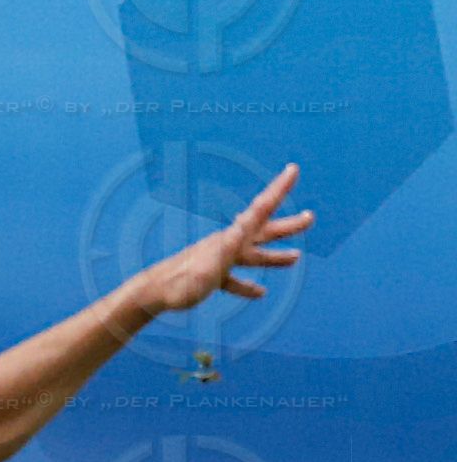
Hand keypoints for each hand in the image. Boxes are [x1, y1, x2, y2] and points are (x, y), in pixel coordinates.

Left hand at [135, 162, 312, 313]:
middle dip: (288, 225)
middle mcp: (228, 245)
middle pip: (264, 232)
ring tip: (297, 257)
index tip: (293, 168)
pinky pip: (234, 281)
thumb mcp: (211, 262)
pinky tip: (260, 293)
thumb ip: (230, 242)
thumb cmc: (181, 280)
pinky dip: (248, 286)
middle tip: (311, 217)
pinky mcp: (210, 278)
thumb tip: (246, 221)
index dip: (279, 188)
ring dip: (275, 257)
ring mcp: (219, 261)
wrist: (151, 293)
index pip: (261, 208)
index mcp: (232, 238)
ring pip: (253, 256)